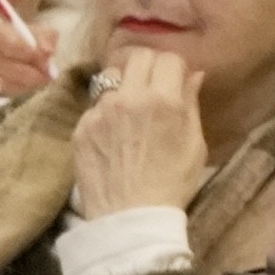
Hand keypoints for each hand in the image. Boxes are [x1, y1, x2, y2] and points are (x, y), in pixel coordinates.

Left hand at [69, 47, 207, 217]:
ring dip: (124, 84)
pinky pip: (95, 105)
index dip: (176, 68)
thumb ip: (191, 103)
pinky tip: (113, 133)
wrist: (129, 218)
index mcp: (163, 100)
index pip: (168, 58)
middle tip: (154, 87)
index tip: (178, 81)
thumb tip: (193, 75)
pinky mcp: (80, 128)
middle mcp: (128, 97)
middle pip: (137, 56)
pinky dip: (106, 112)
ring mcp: (100, 112)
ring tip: (129, 107)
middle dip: (149, 67)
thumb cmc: (172, 182)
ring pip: (111, 76)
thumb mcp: (194, 144)